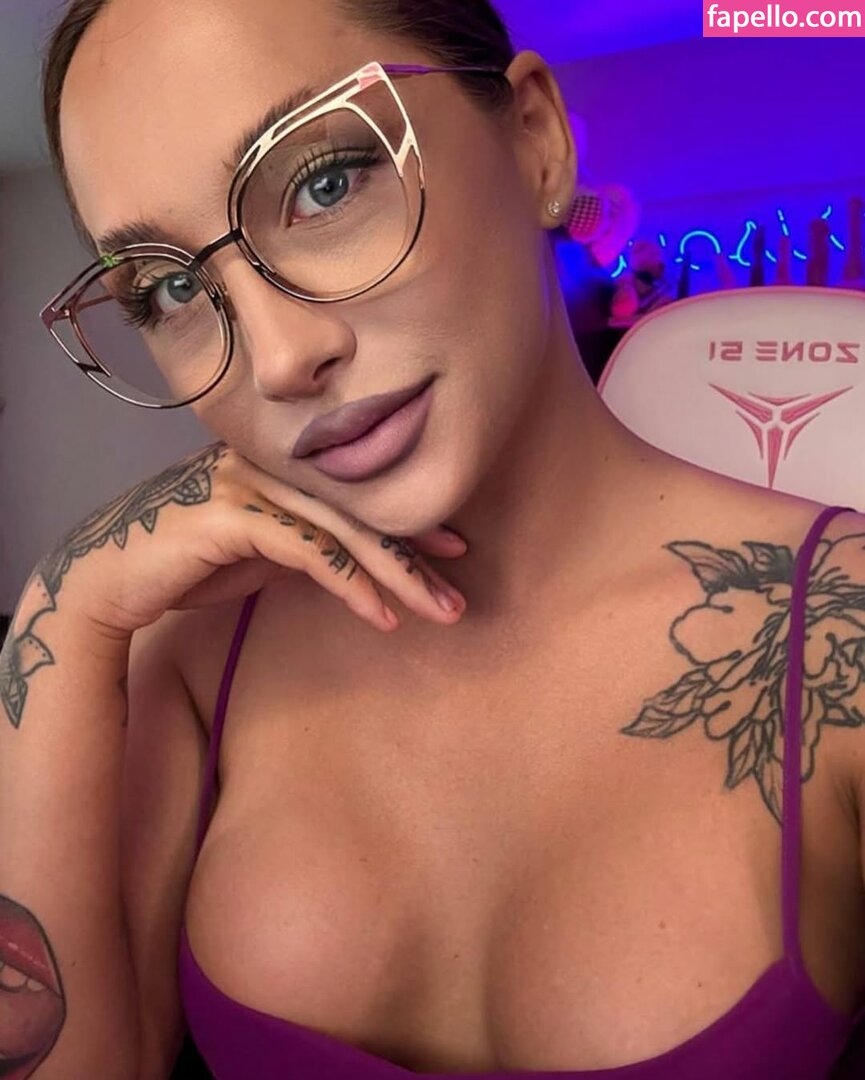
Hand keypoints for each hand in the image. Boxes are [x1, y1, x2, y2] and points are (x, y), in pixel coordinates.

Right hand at [32, 442, 466, 639]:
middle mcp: (268, 464)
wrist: (109, 580)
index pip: (357, 493)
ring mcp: (249, 484)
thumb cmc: (185, 565)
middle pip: (360, 509)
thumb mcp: (261, 552)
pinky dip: (350, 583)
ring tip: (439, 610)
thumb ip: (306, 542)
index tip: (454, 550)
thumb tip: (357, 557)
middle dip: (416, 553)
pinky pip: (309, 550)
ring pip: (343, 527)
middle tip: (460, 591)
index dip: (409, 522)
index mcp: (278, 466)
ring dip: (397, 574)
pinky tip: (381, 614)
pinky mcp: (232, 515)